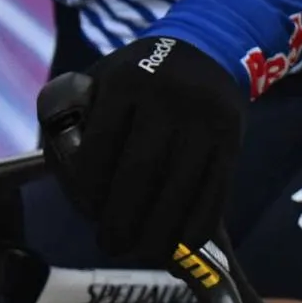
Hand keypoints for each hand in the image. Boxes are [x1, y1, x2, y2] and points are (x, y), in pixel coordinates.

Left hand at [43, 34, 248, 266]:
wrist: (207, 50)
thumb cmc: (139, 80)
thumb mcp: (100, 81)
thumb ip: (77, 122)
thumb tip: (69, 181)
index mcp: (126, 82)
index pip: (99, 148)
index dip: (89, 191)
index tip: (87, 214)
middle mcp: (169, 97)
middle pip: (140, 172)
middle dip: (122, 219)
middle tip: (111, 245)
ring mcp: (206, 119)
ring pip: (179, 188)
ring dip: (159, 231)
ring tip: (142, 251)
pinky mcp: (232, 138)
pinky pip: (215, 190)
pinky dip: (198, 224)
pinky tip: (181, 243)